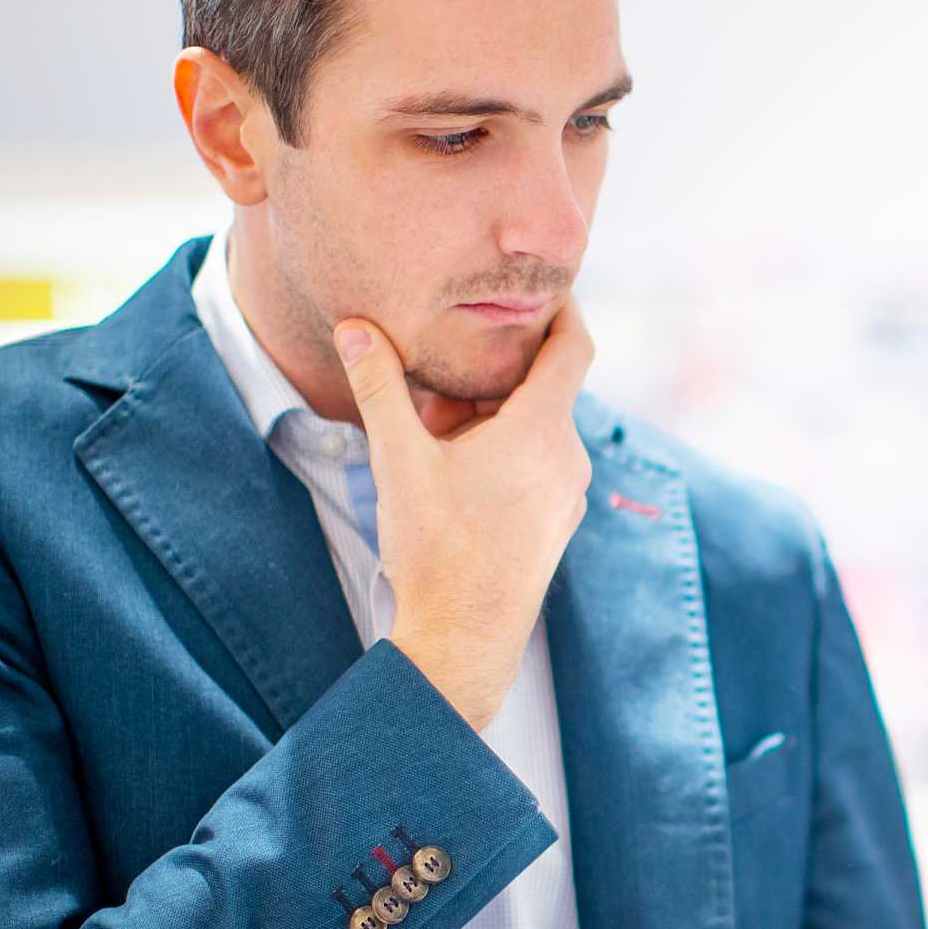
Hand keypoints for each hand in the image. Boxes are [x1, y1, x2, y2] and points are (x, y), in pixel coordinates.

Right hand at [333, 297, 594, 730]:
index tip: (542, 287)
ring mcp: (569, 495)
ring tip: (434, 433)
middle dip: (492, 376)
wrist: (465, 640)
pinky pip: (539, 467)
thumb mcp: (398, 458)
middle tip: (438, 379)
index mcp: (543, 430)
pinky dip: (504, 453)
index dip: (563, 308)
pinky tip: (454, 475)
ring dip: (492, 419)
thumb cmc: (435, 550)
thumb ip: (379, 386)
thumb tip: (354, 327)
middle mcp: (570, 458)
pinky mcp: (558, 525)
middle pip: (542, 389)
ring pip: (537, 431)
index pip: (573, 345)